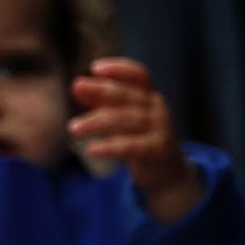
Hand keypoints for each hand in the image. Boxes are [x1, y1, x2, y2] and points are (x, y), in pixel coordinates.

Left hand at [69, 57, 200, 224]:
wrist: (169, 174)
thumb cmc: (141, 140)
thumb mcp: (123, 118)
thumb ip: (103, 102)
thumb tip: (77, 86)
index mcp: (150, 97)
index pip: (139, 75)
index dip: (119, 69)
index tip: (95, 69)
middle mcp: (158, 110)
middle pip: (127, 95)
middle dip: (100, 90)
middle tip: (76, 88)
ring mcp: (161, 130)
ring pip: (124, 120)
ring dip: (96, 122)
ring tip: (74, 128)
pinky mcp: (158, 151)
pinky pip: (130, 147)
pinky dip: (110, 147)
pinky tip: (92, 150)